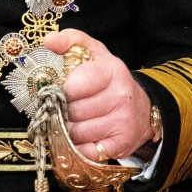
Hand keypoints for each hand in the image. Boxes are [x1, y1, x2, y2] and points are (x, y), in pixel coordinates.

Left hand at [43, 28, 154, 160]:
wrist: (141, 110)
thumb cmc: (109, 81)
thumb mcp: (94, 54)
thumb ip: (72, 41)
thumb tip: (49, 40)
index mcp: (113, 70)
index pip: (73, 85)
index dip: (63, 91)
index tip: (64, 91)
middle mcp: (121, 96)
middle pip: (72, 111)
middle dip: (65, 111)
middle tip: (69, 108)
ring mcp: (122, 122)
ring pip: (76, 132)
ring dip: (69, 130)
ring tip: (77, 122)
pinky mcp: (120, 145)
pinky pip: (85, 151)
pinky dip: (78, 147)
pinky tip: (84, 138)